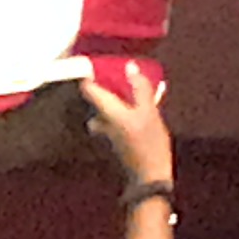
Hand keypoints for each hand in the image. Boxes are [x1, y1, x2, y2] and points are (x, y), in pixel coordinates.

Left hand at [81, 59, 176, 188]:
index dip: (88, 74)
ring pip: (104, 111)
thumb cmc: (149, 143)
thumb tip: (130, 67)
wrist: (150, 176)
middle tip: (114, 76)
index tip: (94, 62)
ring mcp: (108, 133)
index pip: (88, 89)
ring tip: (128, 90)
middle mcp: (102, 122)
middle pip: (95, 101)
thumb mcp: (149, 112)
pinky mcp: (117, 140)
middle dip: (102, 88)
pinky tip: (137, 108)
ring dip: (114, 100)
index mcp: (107, 111)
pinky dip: (122, 111)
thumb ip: (139, 89)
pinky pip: (115, 119)